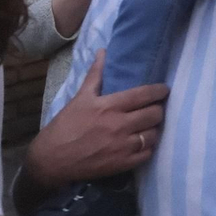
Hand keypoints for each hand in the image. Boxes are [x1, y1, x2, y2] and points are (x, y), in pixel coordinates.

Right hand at [24, 53, 167, 192]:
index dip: (159, 91)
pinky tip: (142, 144)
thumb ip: (96, 75)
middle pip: (154, 114)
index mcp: (109, 106)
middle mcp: (119, 125)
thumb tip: (103, 52)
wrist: (51, 159)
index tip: (164, 90)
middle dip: (158, 110)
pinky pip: (147, 154)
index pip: (144, 94)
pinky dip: (147, 148)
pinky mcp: (122, 164)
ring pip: (153, 134)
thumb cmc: (65, 126)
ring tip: (149, 126)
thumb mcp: (80, 98)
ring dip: (154, 129)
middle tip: (156, 109)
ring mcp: (122, 146)